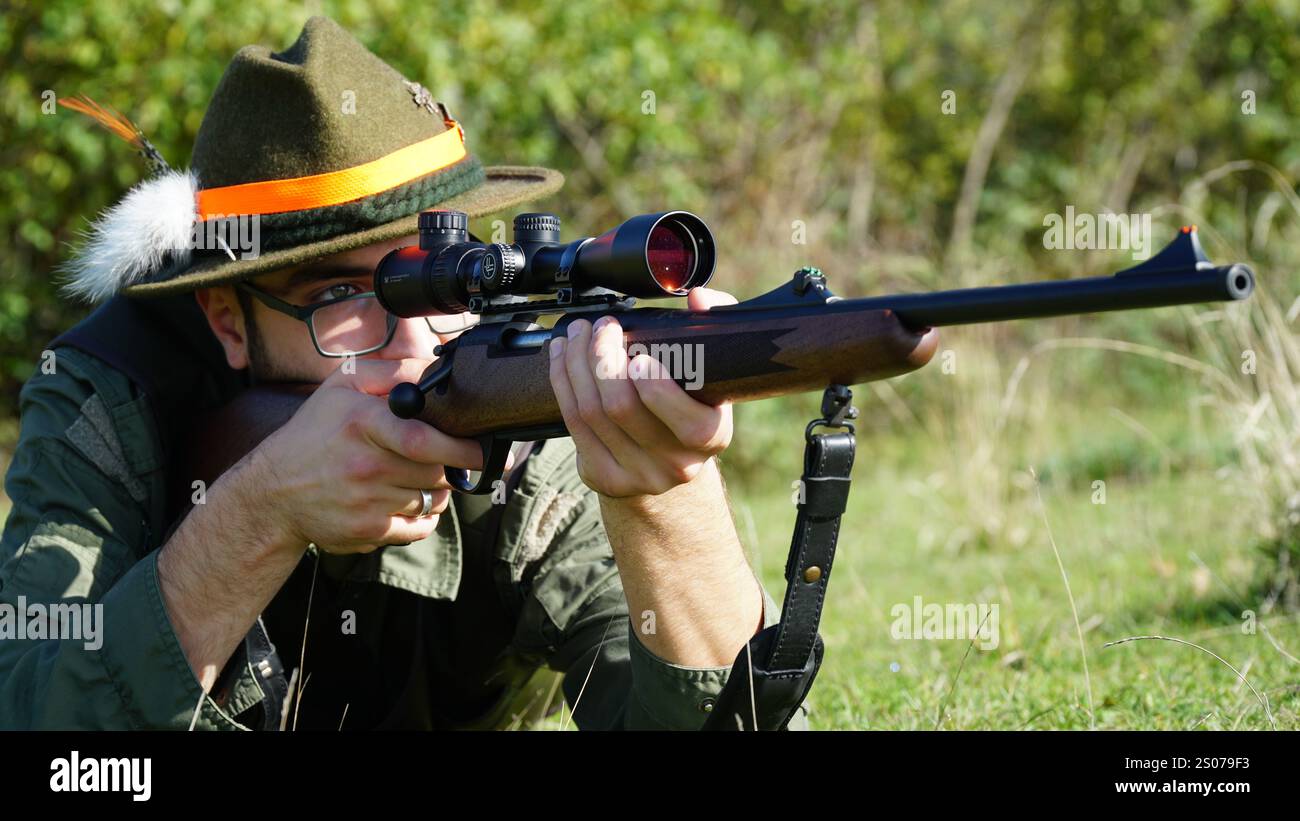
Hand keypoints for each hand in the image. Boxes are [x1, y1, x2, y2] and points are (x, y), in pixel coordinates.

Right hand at [237, 358, 489, 553]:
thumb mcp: (341, 387)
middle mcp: (365, 465)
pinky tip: (413, 501)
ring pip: (432, 498)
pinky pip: (419, 528)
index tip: (480, 447)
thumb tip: (435, 367)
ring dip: (439, 489)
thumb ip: (391, 372)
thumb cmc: (313, 433)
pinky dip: (426, 517)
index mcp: (361, 424)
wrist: (272, 492)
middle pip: (437, 471)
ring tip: (423, 476)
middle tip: (456, 459)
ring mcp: (367, 502)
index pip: (422, 439)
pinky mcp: (367, 532)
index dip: (460, 446)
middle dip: (453, 466)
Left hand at [548, 287, 735, 497]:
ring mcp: (637, 475)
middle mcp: (676, 464)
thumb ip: (712, 326)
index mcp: (711, 437)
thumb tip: (699, 298)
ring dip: (576, 364)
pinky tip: (561, 357)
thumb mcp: (712, 371)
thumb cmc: (691, 403)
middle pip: (622, 409)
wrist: (671, 461)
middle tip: (602, 327)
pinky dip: (561, 383)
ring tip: (578, 334)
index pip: (687, 422)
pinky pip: (572, 424)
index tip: (640, 356)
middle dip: (603, 358)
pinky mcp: (604, 477)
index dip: (657, 389)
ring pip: (591, 413)